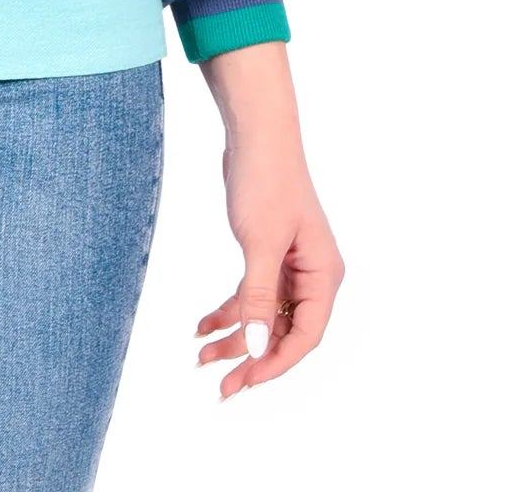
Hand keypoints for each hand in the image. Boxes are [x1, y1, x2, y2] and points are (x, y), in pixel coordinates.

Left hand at [195, 130, 344, 397]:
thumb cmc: (267, 183)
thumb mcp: (261, 244)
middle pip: (282, 331)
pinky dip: (227, 312)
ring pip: (262, 316)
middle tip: (221, 387)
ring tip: (200, 360)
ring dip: (234, 338)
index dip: (275, 362)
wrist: (255, 137)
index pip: (305, 335)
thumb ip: (258, 297)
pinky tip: (201, 327)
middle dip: (251, 358)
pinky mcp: (267, 255)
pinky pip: (249, 295)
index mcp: (323, 276)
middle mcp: (311, 276)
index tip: (245, 381)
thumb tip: (256, 347)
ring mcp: (289, 267)